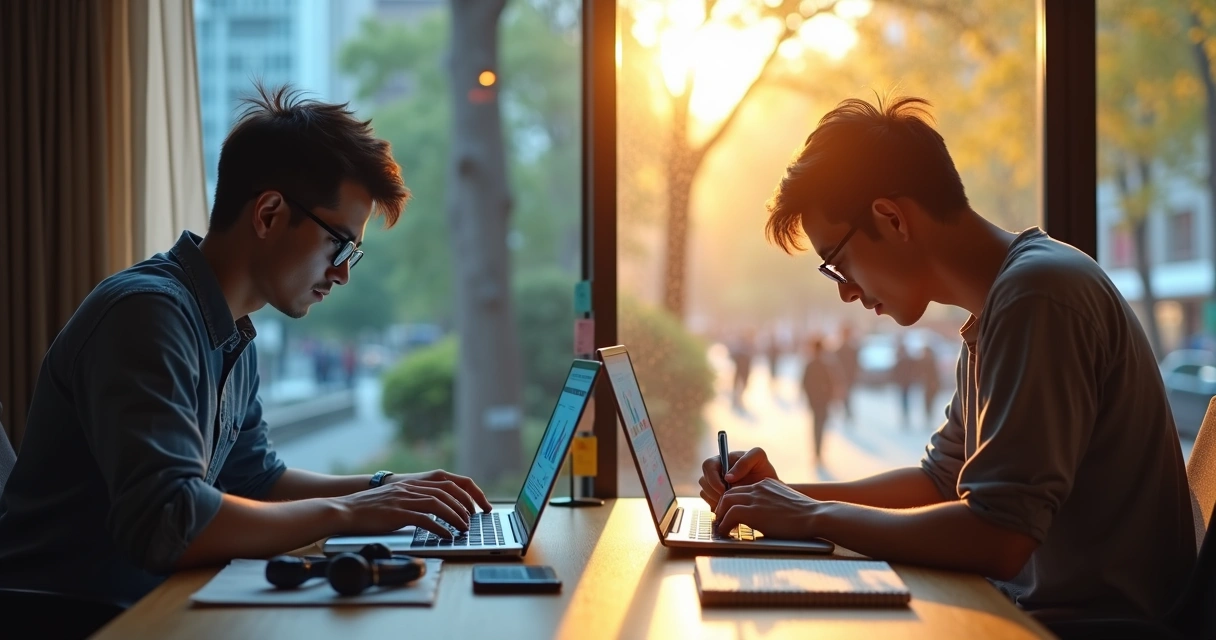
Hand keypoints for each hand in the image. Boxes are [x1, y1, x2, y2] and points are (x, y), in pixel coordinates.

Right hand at [336, 481, 473, 538]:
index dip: (463, 494)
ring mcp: (403, 500)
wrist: (345, 510)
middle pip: (446, 492)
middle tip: (472, 519)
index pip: (446, 484)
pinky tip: (447, 536)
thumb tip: (430, 514)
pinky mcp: (397, 513)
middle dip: (464, 506)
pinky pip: (425, 520)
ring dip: (455, 517)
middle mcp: (410, 488)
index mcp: (411, 484)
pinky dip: (440, 528)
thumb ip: (411, 500)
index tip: (473, 505)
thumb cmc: (368, 510)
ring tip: (464, 528)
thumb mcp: (394, 499)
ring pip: (438, 505)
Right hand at [698, 447, 779, 506]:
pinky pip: (709, 503)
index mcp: (723, 460)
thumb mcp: (758, 458)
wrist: (769, 490)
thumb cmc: (763, 471)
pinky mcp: (716, 498)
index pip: (708, 465)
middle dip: (713, 492)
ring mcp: (715, 486)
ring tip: (731, 505)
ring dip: (715, 500)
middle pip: (703, 481)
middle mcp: (717, 473)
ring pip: (704, 492)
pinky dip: (717, 508)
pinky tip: (729, 509)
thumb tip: (727, 477)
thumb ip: (744, 462)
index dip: (712, 478)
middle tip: (727, 500)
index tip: (724, 489)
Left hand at [714, 478, 819, 539]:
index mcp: (767, 484)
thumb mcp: (786, 504)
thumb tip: (765, 519)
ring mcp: (755, 497)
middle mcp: (759, 487)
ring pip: (726, 501)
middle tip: (721, 520)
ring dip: (721, 515)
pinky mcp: (753, 511)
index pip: (742, 489)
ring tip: (721, 528)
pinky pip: (730, 515)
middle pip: (730, 493)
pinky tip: (726, 533)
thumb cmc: (808, 516)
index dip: (732, 501)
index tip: (730, 513)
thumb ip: (773, 505)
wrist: (816, 516)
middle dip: (722, 507)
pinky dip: (724, 525)